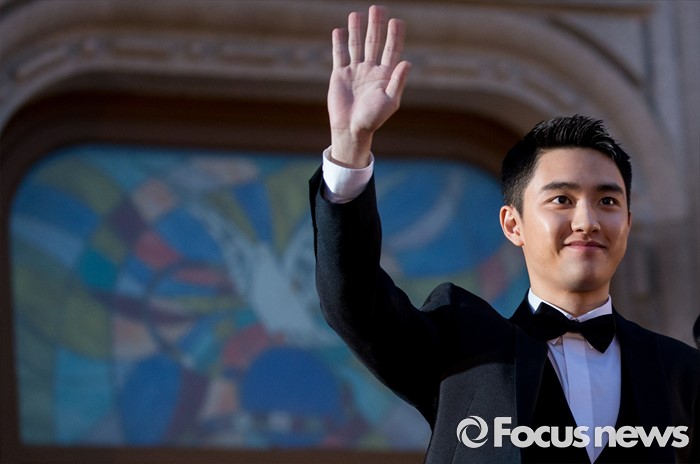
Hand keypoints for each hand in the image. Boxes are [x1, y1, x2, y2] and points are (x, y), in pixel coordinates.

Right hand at [328, 5, 410, 167]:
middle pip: (374, 43)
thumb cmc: (373, 119)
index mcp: (386, 75)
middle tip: (377, 9)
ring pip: (356, 46)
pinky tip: (339, 30)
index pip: (392, 50)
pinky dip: (339, 43)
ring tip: (357, 14)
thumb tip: (407, 62)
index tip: (397, 21)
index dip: (395, 36)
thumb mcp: (389, 102)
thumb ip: (397, 82)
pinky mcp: (340, 75)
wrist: (351, 129)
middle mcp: (371, 70)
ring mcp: (355, 71)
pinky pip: (339, 55)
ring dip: (357, 30)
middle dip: (376, 26)